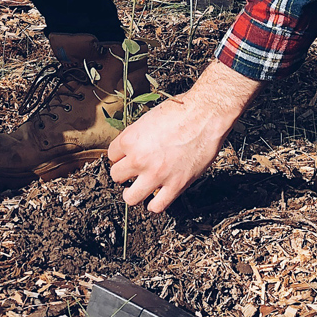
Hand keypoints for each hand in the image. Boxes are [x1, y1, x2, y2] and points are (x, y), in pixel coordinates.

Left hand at [108, 61, 262, 211]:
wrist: (205, 116)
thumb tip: (133, 147)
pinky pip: (157, 206)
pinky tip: (155, 198)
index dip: (120, 155)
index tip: (127, 156)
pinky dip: (153, 204)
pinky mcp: (175, 185)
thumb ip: (137, 136)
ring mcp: (156, 175)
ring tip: (137, 189)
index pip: (111, 154)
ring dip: (132, 193)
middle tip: (132, 172)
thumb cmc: (180, 111)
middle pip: (116, 175)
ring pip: (131, 197)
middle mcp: (139, 159)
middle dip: (123, 173)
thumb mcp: (148, 118)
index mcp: (130, 140)